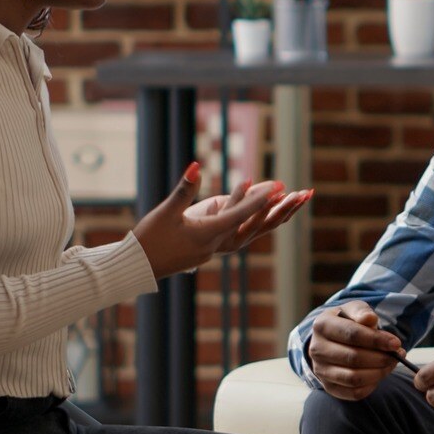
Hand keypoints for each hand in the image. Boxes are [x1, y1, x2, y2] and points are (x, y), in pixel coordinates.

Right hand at [135, 163, 311, 277]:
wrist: (136, 268)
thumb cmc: (148, 239)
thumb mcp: (166, 212)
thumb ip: (184, 189)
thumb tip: (197, 165)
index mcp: (207, 234)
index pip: (240, 214)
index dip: (259, 199)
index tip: (278, 186)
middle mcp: (216, 244)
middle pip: (254, 226)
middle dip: (276, 209)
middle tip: (297, 193)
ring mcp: (214, 250)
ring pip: (249, 233)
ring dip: (269, 218)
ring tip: (288, 203)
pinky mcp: (208, 252)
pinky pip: (239, 236)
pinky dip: (253, 225)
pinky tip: (260, 218)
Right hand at [307, 301, 408, 400]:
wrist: (332, 338)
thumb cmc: (348, 321)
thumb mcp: (354, 309)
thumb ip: (362, 312)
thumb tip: (370, 319)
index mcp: (322, 325)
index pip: (352, 334)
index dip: (376, 340)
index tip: (396, 343)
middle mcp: (316, 349)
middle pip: (353, 358)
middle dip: (381, 358)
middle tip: (398, 354)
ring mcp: (320, 370)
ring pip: (353, 378)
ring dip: (379, 373)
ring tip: (391, 363)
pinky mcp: (328, 387)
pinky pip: (354, 393)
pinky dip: (372, 385)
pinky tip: (380, 373)